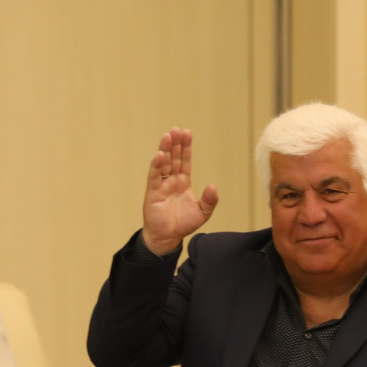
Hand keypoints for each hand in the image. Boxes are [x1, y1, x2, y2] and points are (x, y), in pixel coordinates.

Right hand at [140, 128, 218, 255]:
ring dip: (165, 150)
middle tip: (176, 129)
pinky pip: (154, 176)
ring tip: (168, 136)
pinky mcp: (153, 191)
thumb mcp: (202, 213)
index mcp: (183, 182)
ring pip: (163, 163)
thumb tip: (213, 186)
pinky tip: (160, 155)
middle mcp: (171, 180)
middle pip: (173, 158)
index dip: (186, 148)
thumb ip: (209, 200)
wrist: (168, 237)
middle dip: (175, 144)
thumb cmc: (183, 224)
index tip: (187, 133)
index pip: (184, 161)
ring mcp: (161, 185)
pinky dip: (156, 165)